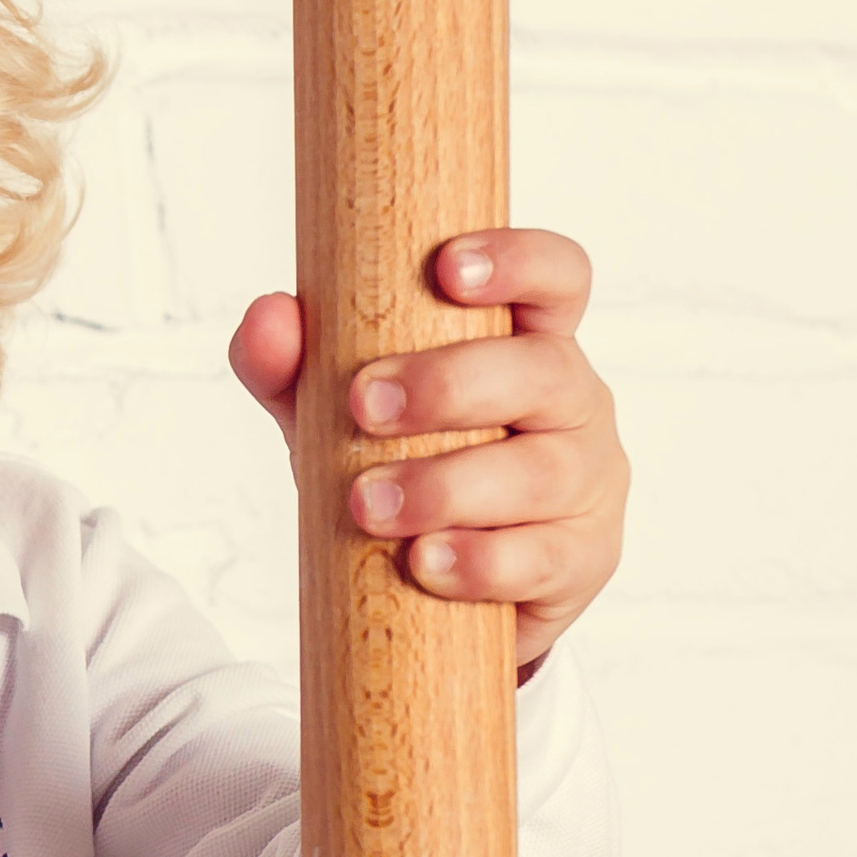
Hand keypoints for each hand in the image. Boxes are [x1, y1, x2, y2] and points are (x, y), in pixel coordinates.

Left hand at [228, 229, 628, 676]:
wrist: (432, 596)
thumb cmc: (401, 470)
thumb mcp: (338, 416)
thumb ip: (294, 369)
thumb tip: (267, 320)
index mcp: (530, 341)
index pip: (555, 276)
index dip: (518, 260)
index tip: (446, 269)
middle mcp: (575, 401)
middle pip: (544, 372)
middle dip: (450, 385)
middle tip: (364, 406)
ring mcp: (589, 482)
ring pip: (541, 472)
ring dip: (446, 487)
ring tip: (367, 507)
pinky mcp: (584, 559)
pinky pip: (545, 558)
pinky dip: (479, 562)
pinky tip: (424, 562)